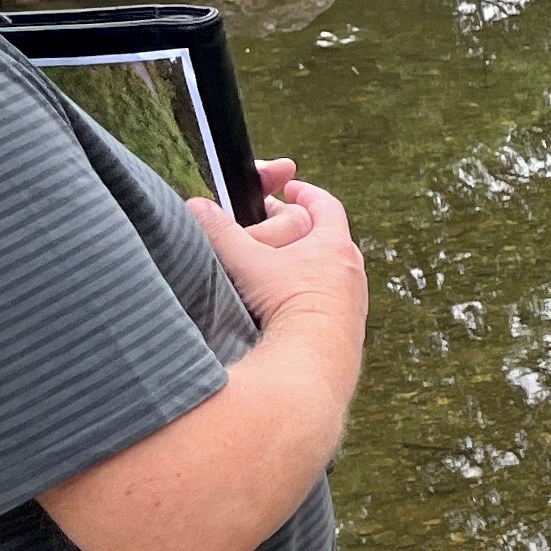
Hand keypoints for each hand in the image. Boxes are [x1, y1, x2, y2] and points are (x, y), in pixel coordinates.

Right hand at [190, 172, 366, 343]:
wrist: (315, 361)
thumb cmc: (286, 305)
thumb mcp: (248, 261)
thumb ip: (221, 232)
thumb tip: (195, 205)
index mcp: (335, 246)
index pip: (325, 205)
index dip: (306, 193)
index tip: (291, 189)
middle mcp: (352, 271)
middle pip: (331, 238)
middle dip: (304, 228)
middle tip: (281, 225)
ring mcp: (355, 301)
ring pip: (332, 271)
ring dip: (309, 263)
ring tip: (283, 265)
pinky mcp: (350, 327)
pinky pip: (331, 301)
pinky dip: (313, 293)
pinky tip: (292, 304)